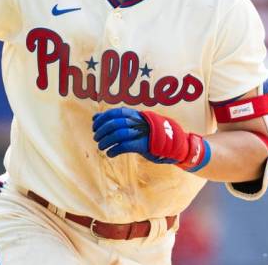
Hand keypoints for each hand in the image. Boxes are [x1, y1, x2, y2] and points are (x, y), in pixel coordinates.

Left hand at [92, 107, 208, 170]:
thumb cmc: (148, 132)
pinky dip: (114, 150)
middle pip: (114, 124)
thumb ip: (115, 119)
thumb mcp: (133, 122)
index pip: (113, 113)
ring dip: (106, 141)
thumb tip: (95, 118)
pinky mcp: (143, 145)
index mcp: (134, 114)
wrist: (173, 142)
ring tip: (101, 147)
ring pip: (118, 135)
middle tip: (96, 138)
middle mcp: (137, 122)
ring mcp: (140, 133)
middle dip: (102, 131)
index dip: (101, 119)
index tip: (94, 126)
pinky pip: (125, 146)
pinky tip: (110, 153)